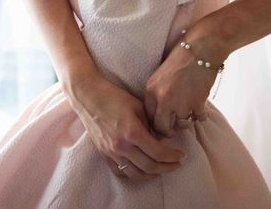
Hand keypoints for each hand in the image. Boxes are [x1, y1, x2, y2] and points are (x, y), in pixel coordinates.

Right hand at [67, 72, 185, 181]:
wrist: (88, 96)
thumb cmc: (114, 96)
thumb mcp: (138, 107)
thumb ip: (151, 125)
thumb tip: (161, 139)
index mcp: (132, 132)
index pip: (158, 153)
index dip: (173, 156)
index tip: (181, 155)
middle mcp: (121, 146)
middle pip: (149, 167)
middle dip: (167, 168)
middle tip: (176, 164)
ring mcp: (111, 152)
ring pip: (135, 174)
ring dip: (152, 174)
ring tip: (162, 168)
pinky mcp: (103, 153)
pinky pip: (120, 171)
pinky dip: (133, 174)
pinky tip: (141, 170)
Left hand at [144, 22, 222, 136]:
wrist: (201, 48)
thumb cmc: (181, 56)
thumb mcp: (160, 74)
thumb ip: (157, 92)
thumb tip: (159, 111)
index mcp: (151, 90)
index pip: (148, 117)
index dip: (156, 123)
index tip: (163, 125)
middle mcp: (163, 99)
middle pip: (162, 127)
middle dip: (169, 130)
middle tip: (175, 128)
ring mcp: (180, 103)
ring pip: (182, 124)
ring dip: (186, 121)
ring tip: (190, 115)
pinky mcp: (197, 103)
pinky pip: (199, 118)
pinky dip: (201, 115)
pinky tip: (200, 108)